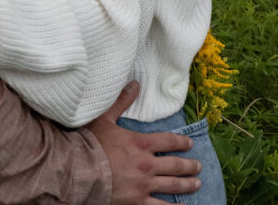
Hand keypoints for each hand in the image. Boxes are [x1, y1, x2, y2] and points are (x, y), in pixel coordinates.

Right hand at [88, 83, 201, 204]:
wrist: (79, 171)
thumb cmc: (90, 143)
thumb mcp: (105, 117)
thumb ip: (122, 101)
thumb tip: (134, 84)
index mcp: (141, 143)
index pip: (168, 141)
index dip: (181, 142)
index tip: (190, 144)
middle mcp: (147, 164)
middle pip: (175, 165)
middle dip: (189, 165)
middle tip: (198, 166)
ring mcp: (143, 185)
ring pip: (172, 186)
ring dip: (187, 184)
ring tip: (197, 183)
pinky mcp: (137, 202)